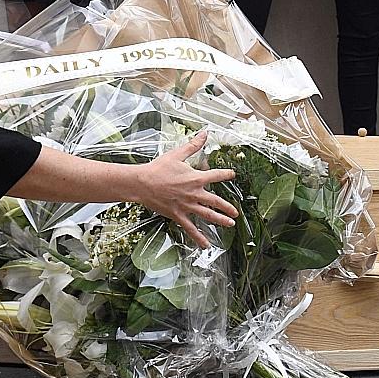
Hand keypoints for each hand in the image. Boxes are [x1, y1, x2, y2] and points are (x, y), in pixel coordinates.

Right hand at [134, 130, 236, 248]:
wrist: (142, 183)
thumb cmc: (158, 169)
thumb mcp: (177, 154)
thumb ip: (193, 145)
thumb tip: (204, 133)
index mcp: (196, 178)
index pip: (216, 175)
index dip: (226, 174)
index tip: (232, 175)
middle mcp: (195, 194)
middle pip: (216, 201)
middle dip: (228, 207)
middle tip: (236, 212)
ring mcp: (187, 206)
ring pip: (208, 215)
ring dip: (220, 220)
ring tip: (230, 224)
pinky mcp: (178, 215)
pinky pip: (191, 228)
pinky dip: (199, 237)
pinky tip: (206, 245)